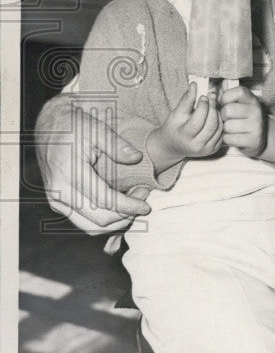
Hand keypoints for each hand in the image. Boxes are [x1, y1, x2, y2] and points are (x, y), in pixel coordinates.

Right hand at [35, 94, 150, 234]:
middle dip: (126, 215)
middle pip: (99, 219)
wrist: (49, 125)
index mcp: (69, 173)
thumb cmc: (73, 125)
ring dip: (115, 222)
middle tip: (143, 200)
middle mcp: (60, 192)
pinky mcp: (58, 203)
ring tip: (133, 206)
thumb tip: (136, 158)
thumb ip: (117, 145)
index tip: (146, 205)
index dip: (129, 206)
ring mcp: (57, 200)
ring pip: (90, 227)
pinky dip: (103, 220)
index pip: (104, 201)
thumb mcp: (96, 128)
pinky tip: (119, 207)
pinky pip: (83, 222)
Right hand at [147, 83, 222, 172]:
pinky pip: (222, 133)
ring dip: (218, 114)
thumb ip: (186, 100)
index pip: (198, 120)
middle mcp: (197, 146)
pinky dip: (220, 122)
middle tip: (212, 96)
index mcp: (185, 137)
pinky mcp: (213, 150)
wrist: (173, 146)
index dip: (203, 106)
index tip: (203, 96)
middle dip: (213, 107)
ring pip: (219, 128)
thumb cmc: (174, 128)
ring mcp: (206, 149)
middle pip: (211, 124)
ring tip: (213, 104)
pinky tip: (215, 114)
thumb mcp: (176, 114)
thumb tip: (194, 84)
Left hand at [219, 84, 265, 157]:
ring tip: (231, 129)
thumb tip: (223, 81)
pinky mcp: (253, 140)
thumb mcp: (239, 104)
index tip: (225, 103)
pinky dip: (227, 139)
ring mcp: (256, 126)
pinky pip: (229, 139)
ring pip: (227, 126)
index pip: (238, 92)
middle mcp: (256, 111)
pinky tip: (233, 137)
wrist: (257, 139)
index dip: (226, 97)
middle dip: (223, 116)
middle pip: (228, 110)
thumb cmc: (242, 119)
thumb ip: (229, 93)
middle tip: (227, 119)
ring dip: (225, 129)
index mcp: (252, 99)